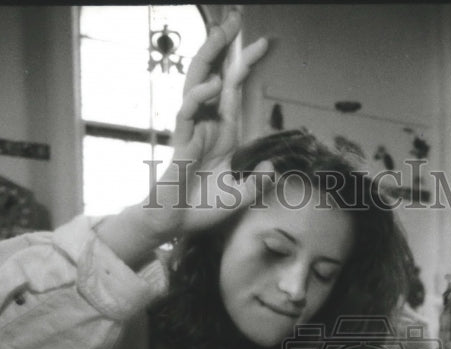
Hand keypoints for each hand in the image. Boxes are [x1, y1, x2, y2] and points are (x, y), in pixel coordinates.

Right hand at [151, 10, 270, 236]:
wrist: (177, 226)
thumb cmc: (203, 208)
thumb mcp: (241, 196)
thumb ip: (258, 181)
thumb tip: (273, 167)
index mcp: (222, 131)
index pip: (233, 88)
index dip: (245, 64)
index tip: (263, 42)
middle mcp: (206, 124)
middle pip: (212, 74)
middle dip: (222, 46)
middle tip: (233, 18)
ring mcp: (192, 131)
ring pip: (196, 84)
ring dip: (208, 59)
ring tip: (221, 34)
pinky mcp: (180, 144)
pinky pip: (187, 114)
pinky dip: (200, 98)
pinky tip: (212, 85)